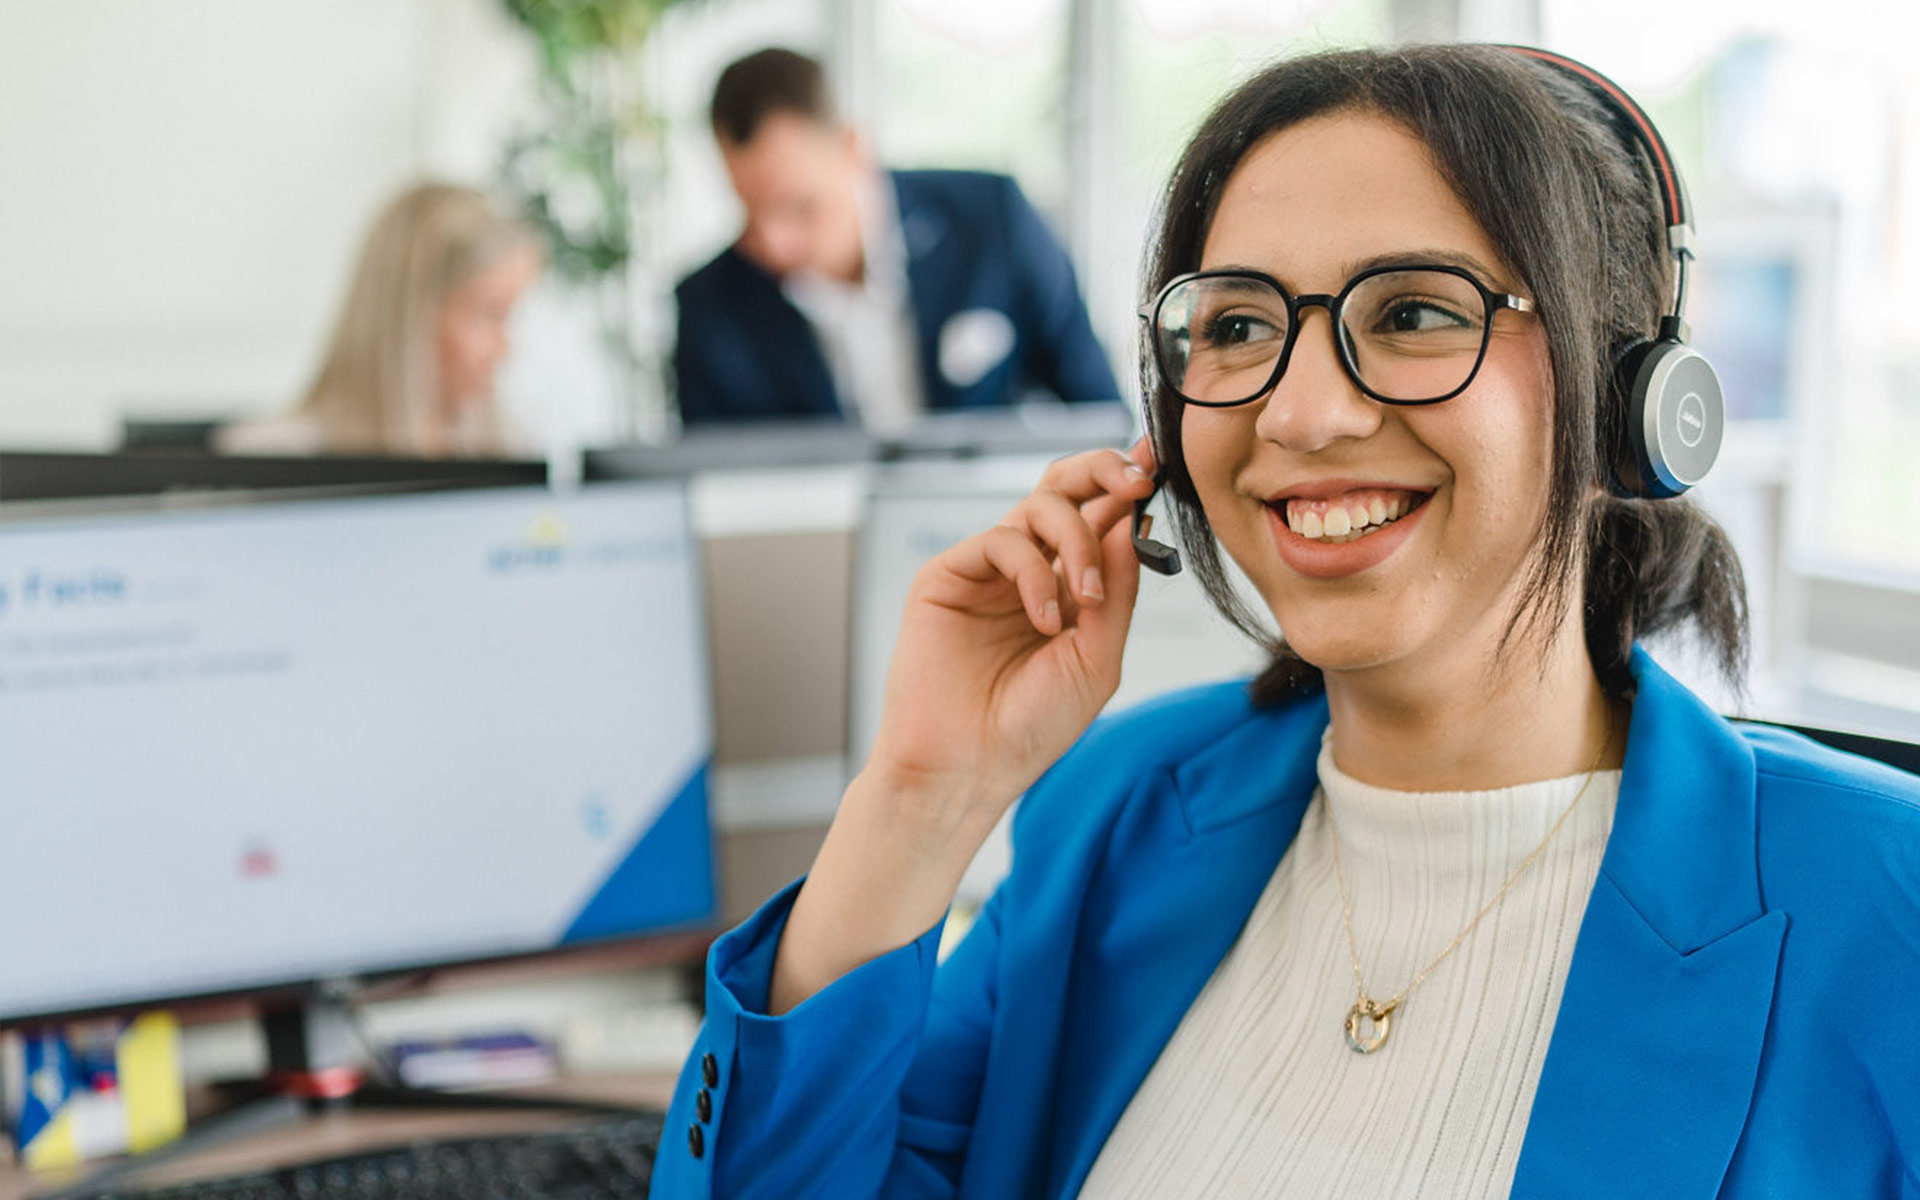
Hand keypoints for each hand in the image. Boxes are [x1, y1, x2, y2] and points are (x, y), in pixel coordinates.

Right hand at [768, 440, 1158, 1012]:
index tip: (1163, 469)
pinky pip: (1002, 540)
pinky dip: (1034, 573)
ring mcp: (988, 570)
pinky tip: (1044, 621)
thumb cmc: (1031, 727)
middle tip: (1136, 479)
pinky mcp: (948, 575)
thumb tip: (1132, 520)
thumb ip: (1116, 587)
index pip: (1100, 518)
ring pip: (1040, 504)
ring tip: (1085, 600)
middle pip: (1064, 487)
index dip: (1130, 488)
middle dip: (1103, 470)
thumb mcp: (1098, 656)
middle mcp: (1029, 570)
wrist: (970, 767)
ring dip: (1079, 540)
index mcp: (1067, 587)